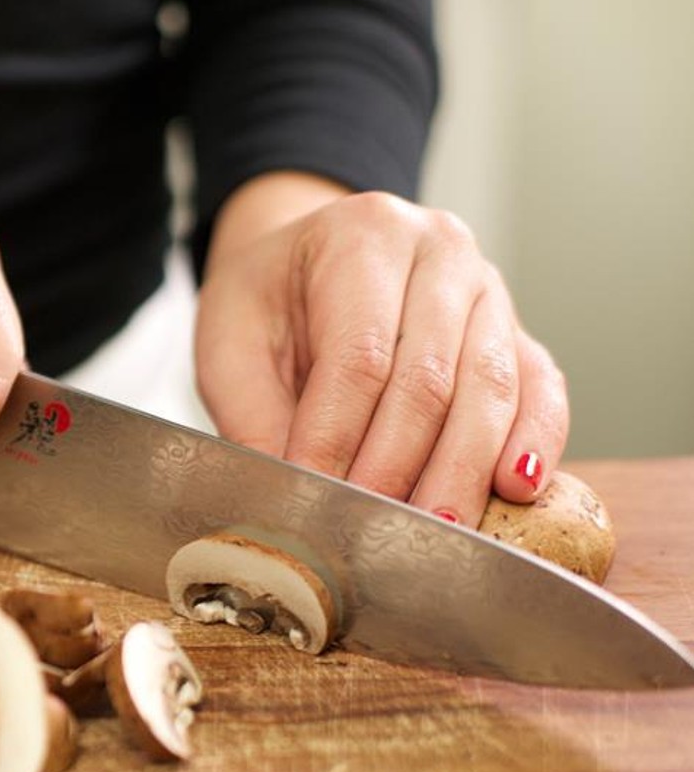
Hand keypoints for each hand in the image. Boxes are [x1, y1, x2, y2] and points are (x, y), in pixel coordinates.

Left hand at [194, 173, 568, 524]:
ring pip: (490, 389)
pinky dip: (534, 442)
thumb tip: (283, 497)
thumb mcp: (230, 344)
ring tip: (438, 533)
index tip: (316, 499)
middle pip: (430, 378)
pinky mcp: (516, 332)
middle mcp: (439, 252)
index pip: (359, 355)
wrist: (306, 262)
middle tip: (374, 533)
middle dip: (399, 468)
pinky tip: (516, 489)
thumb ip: (252, 416)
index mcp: (362, 238)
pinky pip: (540, 388)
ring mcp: (489, 289)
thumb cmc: (268, 302)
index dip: (338, 438)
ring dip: (462, 472)